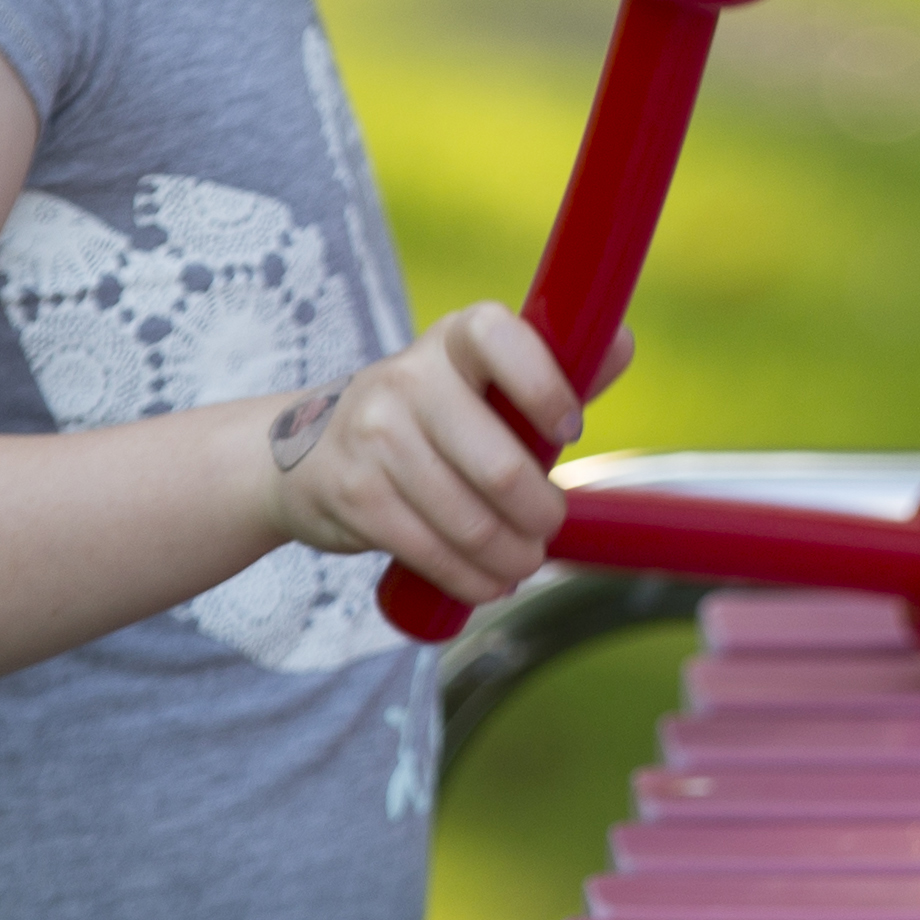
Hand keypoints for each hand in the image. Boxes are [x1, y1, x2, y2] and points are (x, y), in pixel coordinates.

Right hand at [258, 303, 589, 603]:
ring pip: (470, 521)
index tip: (569, 428)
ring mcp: (375, 437)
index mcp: (453, 341)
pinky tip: (488, 581)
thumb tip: (620, 343)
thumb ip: (551, 369)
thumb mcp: (477, 380)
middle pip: (501, 465)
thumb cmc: (423, 416)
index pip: (500, 337)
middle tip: (549, 528)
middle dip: (541, 515)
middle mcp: (408, 379)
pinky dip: (472, 578)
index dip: (544, 387)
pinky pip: (432, 552)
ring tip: (522, 561)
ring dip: (511, 557)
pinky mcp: (355, 495)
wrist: (299, 451)